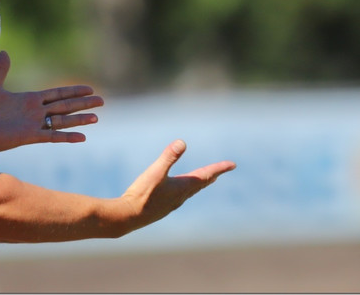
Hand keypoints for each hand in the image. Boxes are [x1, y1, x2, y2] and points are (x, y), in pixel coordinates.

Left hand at [0, 50, 104, 152]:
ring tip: (97, 117)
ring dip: (79, 118)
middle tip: (102, 101)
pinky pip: (52, 136)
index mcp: (29, 100)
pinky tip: (82, 137)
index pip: (57, 93)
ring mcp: (33, 124)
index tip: (89, 89)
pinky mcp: (28, 136)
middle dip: (83, 103)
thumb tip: (4, 51)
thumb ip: (0, 70)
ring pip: (62, 120)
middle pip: (64, 105)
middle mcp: (35, 112)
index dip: (73, 90)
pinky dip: (67, 136)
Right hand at [117, 140, 235, 233]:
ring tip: (205, 180)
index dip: (219, 168)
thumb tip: (182, 142)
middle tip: (221, 171)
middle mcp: (180, 196)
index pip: (206, 175)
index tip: (232, 164)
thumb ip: (168, 157)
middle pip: (201, 184)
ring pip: (190, 191)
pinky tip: (178, 192)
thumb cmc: (142, 195)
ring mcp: (171, 203)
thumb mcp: (155, 172)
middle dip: (211, 176)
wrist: (127, 217)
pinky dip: (186, 190)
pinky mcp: (162, 208)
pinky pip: (180, 196)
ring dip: (199, 184)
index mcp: (183, 187)